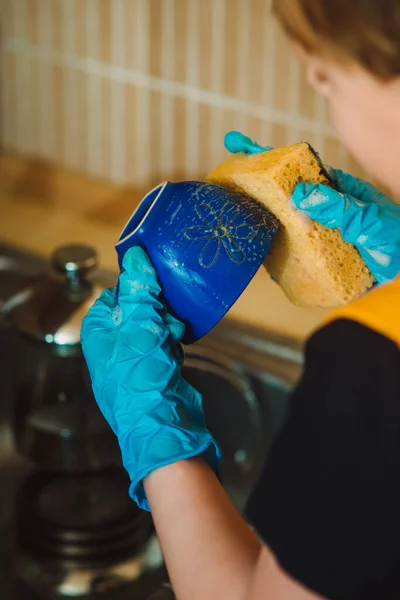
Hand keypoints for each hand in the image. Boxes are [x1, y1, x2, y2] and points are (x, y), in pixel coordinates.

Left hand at [80, 247, 220, 509]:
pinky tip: (176, 355)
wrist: (163, 427)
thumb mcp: (139, 327)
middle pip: (139, 308)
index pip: (116, 294)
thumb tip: (135, 254)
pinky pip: (164, 344)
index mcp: (98, 332)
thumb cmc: (141, 377)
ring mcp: (132, 359)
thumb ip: (138, 290)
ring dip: (168, 328)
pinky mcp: (152, 370)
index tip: (157, 289)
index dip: (138, 290)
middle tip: (168, 321)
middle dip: (158, 311)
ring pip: (155, 325)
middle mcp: (112, 344)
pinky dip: (173, 345)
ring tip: (174, 339)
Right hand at [224, 131, 399, 282]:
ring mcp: (314, 231)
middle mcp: (319, 207)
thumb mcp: (367, 218)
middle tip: (222, 177)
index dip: (267, 155)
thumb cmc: (392, 235)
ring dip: (257, 219)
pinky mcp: (313, 256)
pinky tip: (256, 255)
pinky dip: (270, 253)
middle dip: (252, 184)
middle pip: (279, 193)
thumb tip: (302, 194)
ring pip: (279, 222)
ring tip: (229, 214)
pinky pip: (287, 252)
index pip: (295, 167)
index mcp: (333, 189)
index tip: (238, 144)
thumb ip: (339, 207)